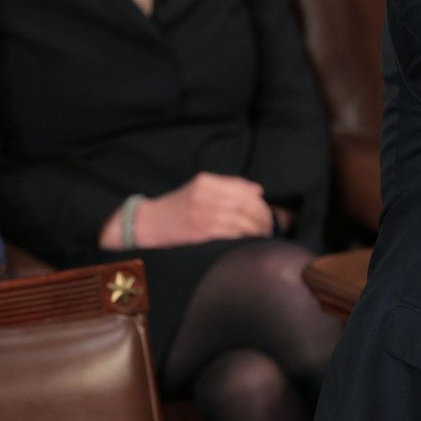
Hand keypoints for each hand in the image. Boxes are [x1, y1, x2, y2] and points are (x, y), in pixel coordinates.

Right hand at [130, 172, 274, 248]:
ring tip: (263, 233)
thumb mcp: (199, 188)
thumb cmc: (178, 207)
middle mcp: (205, 195)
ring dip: (257, 228)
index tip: (267, 210)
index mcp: (206, 181)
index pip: (242, 188)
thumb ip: (228, 186)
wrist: (150, 222)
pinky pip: (232, 232)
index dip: (259, 201)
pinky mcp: (202, 231)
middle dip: (262, 215)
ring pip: (241, 219)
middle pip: (245, 203)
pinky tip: (250, 239)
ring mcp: (203, 213)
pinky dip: (245, 236)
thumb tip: (257, 191)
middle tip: (270, 224)